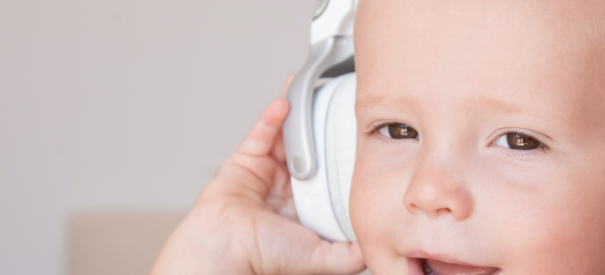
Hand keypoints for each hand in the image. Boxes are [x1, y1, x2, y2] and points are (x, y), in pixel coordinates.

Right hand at [150, 77, 364, 274]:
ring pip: (284, 137)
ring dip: (297, 113)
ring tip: (310, 89)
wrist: (227, 253)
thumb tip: (377, 245)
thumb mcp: (324, 257)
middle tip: (334, 104)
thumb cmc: (266, 259)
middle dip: (319, 126)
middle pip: (307, 149)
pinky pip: (260, 134)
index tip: (355, 138)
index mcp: (305, 207)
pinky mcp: (242, 163)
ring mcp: (264, 174)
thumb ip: (352, 253)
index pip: (328, 174)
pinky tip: (285, 103)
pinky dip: (272, 118)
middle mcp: (285, 189)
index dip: (339, 155)